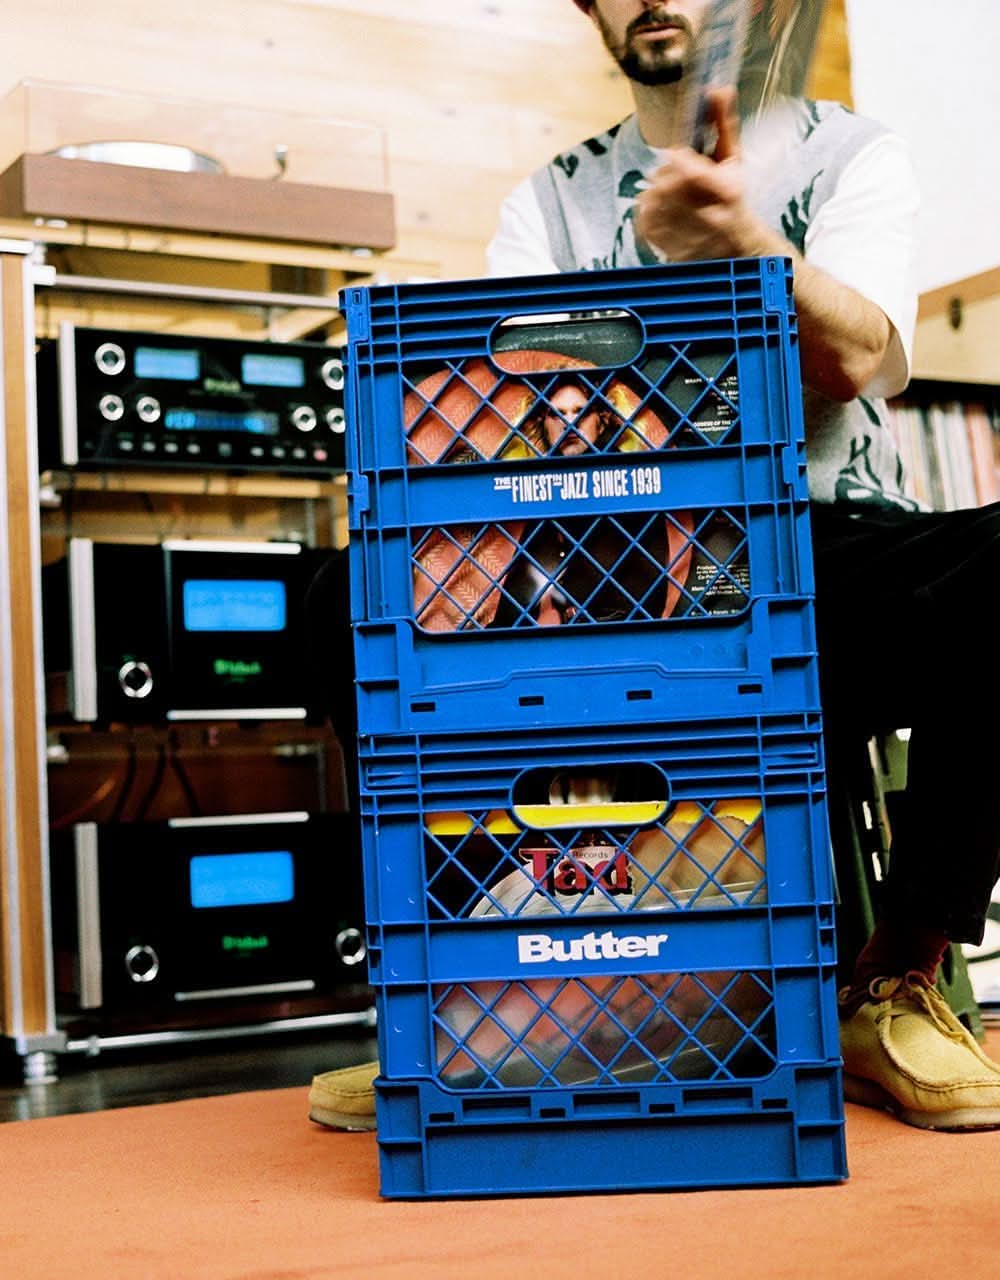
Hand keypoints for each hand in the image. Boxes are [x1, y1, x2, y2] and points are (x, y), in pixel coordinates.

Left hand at [634, 87, 764, 261]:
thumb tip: (719, 88)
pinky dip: (651, 207)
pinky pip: (643, 213)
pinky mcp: (666, 245)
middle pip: (664, 177)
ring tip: (676, 197)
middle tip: (683, 180)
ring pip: (651, 194)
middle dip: (670, 173)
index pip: (682, 164)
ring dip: (659, 190)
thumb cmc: (732, 198)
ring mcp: (683, 233)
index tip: (682, 158)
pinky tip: (666, 210)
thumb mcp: (733, 160)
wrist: (731, 247)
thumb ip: (723, 123)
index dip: (678, 159)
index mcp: (726, 191)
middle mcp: (705, 215)